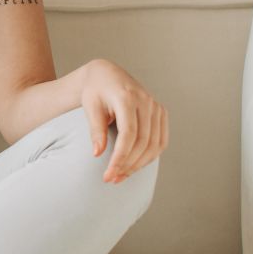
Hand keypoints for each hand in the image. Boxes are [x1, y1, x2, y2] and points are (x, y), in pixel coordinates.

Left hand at [81, 59, 168, 183]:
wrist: (107, 74)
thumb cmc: (95, 90)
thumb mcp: (90, 106)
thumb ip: (95, 129)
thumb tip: (98, 154)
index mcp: (128, 98)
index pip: (129, 134)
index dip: (120, 157)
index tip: (108, 174)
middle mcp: (146, 102)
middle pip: (143, 142)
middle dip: (128, 164)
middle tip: (112, 179)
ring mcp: (157, 107)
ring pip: (155, 144)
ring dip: (139, 164)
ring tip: (121, 176)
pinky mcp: (161, 113)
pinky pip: (160, 140)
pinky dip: (150, 156)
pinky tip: (135, 165)